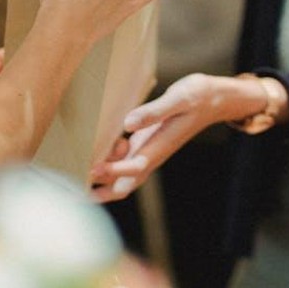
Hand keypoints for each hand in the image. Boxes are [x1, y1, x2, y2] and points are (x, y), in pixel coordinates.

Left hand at [89, 72, 275, 201]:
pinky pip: (122, 162)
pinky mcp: (144, 143)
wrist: (215, 99)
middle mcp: (153, 154)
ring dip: (100, 180)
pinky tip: (90, 152)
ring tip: (73, 177)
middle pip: (124, 185)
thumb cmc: (198, 96)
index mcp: (161, 146)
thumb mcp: (179, 98)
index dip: (114, 171)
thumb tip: (128, 124)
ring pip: (120, 177)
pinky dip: (105, 163)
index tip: (93, 167)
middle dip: (101, 192)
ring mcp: (148, 150)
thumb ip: (154, 111)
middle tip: (73, 191)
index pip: (135, 167)